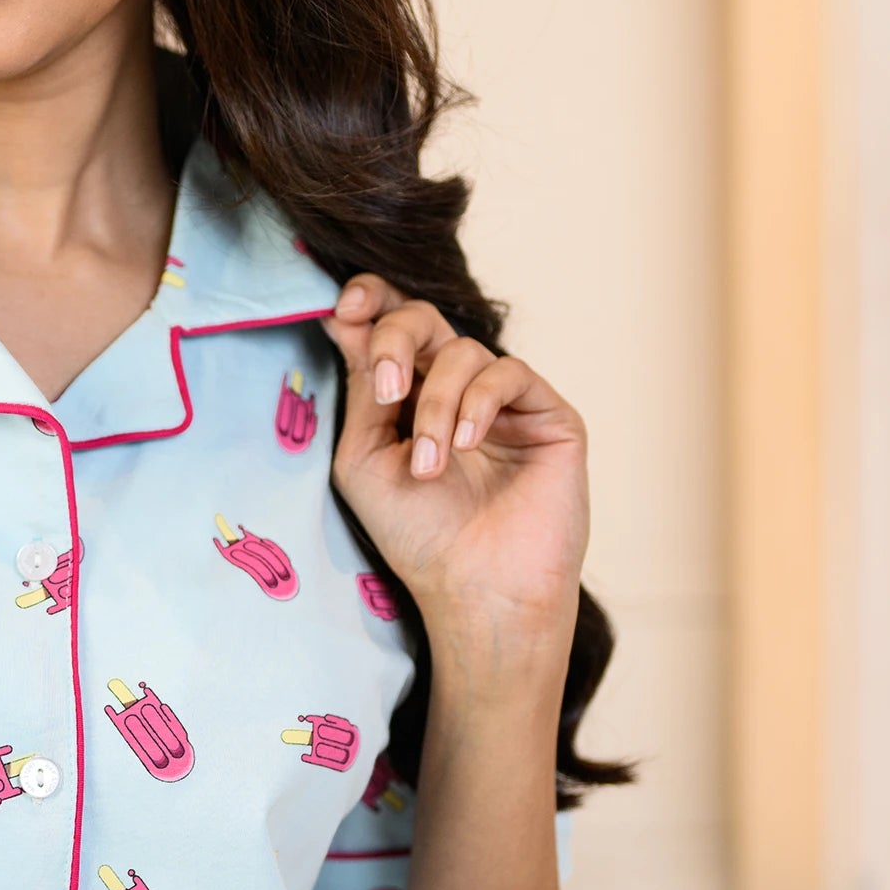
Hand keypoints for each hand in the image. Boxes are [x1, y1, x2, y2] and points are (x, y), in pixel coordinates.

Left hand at [321, 275, 587, 655]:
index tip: (343, 306)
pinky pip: (508, 373)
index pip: (389, 325)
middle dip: (395, 340)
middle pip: (423, 319)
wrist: (475, 588)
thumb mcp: (364, 458)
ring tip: (429, 465)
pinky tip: (467, 444)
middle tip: (386, 387)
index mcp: (406, 397)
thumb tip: (343, 317)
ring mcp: (504, 401)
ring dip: (436, 405)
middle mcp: (454, 389)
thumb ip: (362, 389)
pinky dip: (478, 402)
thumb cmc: (416, 534)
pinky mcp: (547, 414)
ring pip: (463, 352)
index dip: (368, 301)